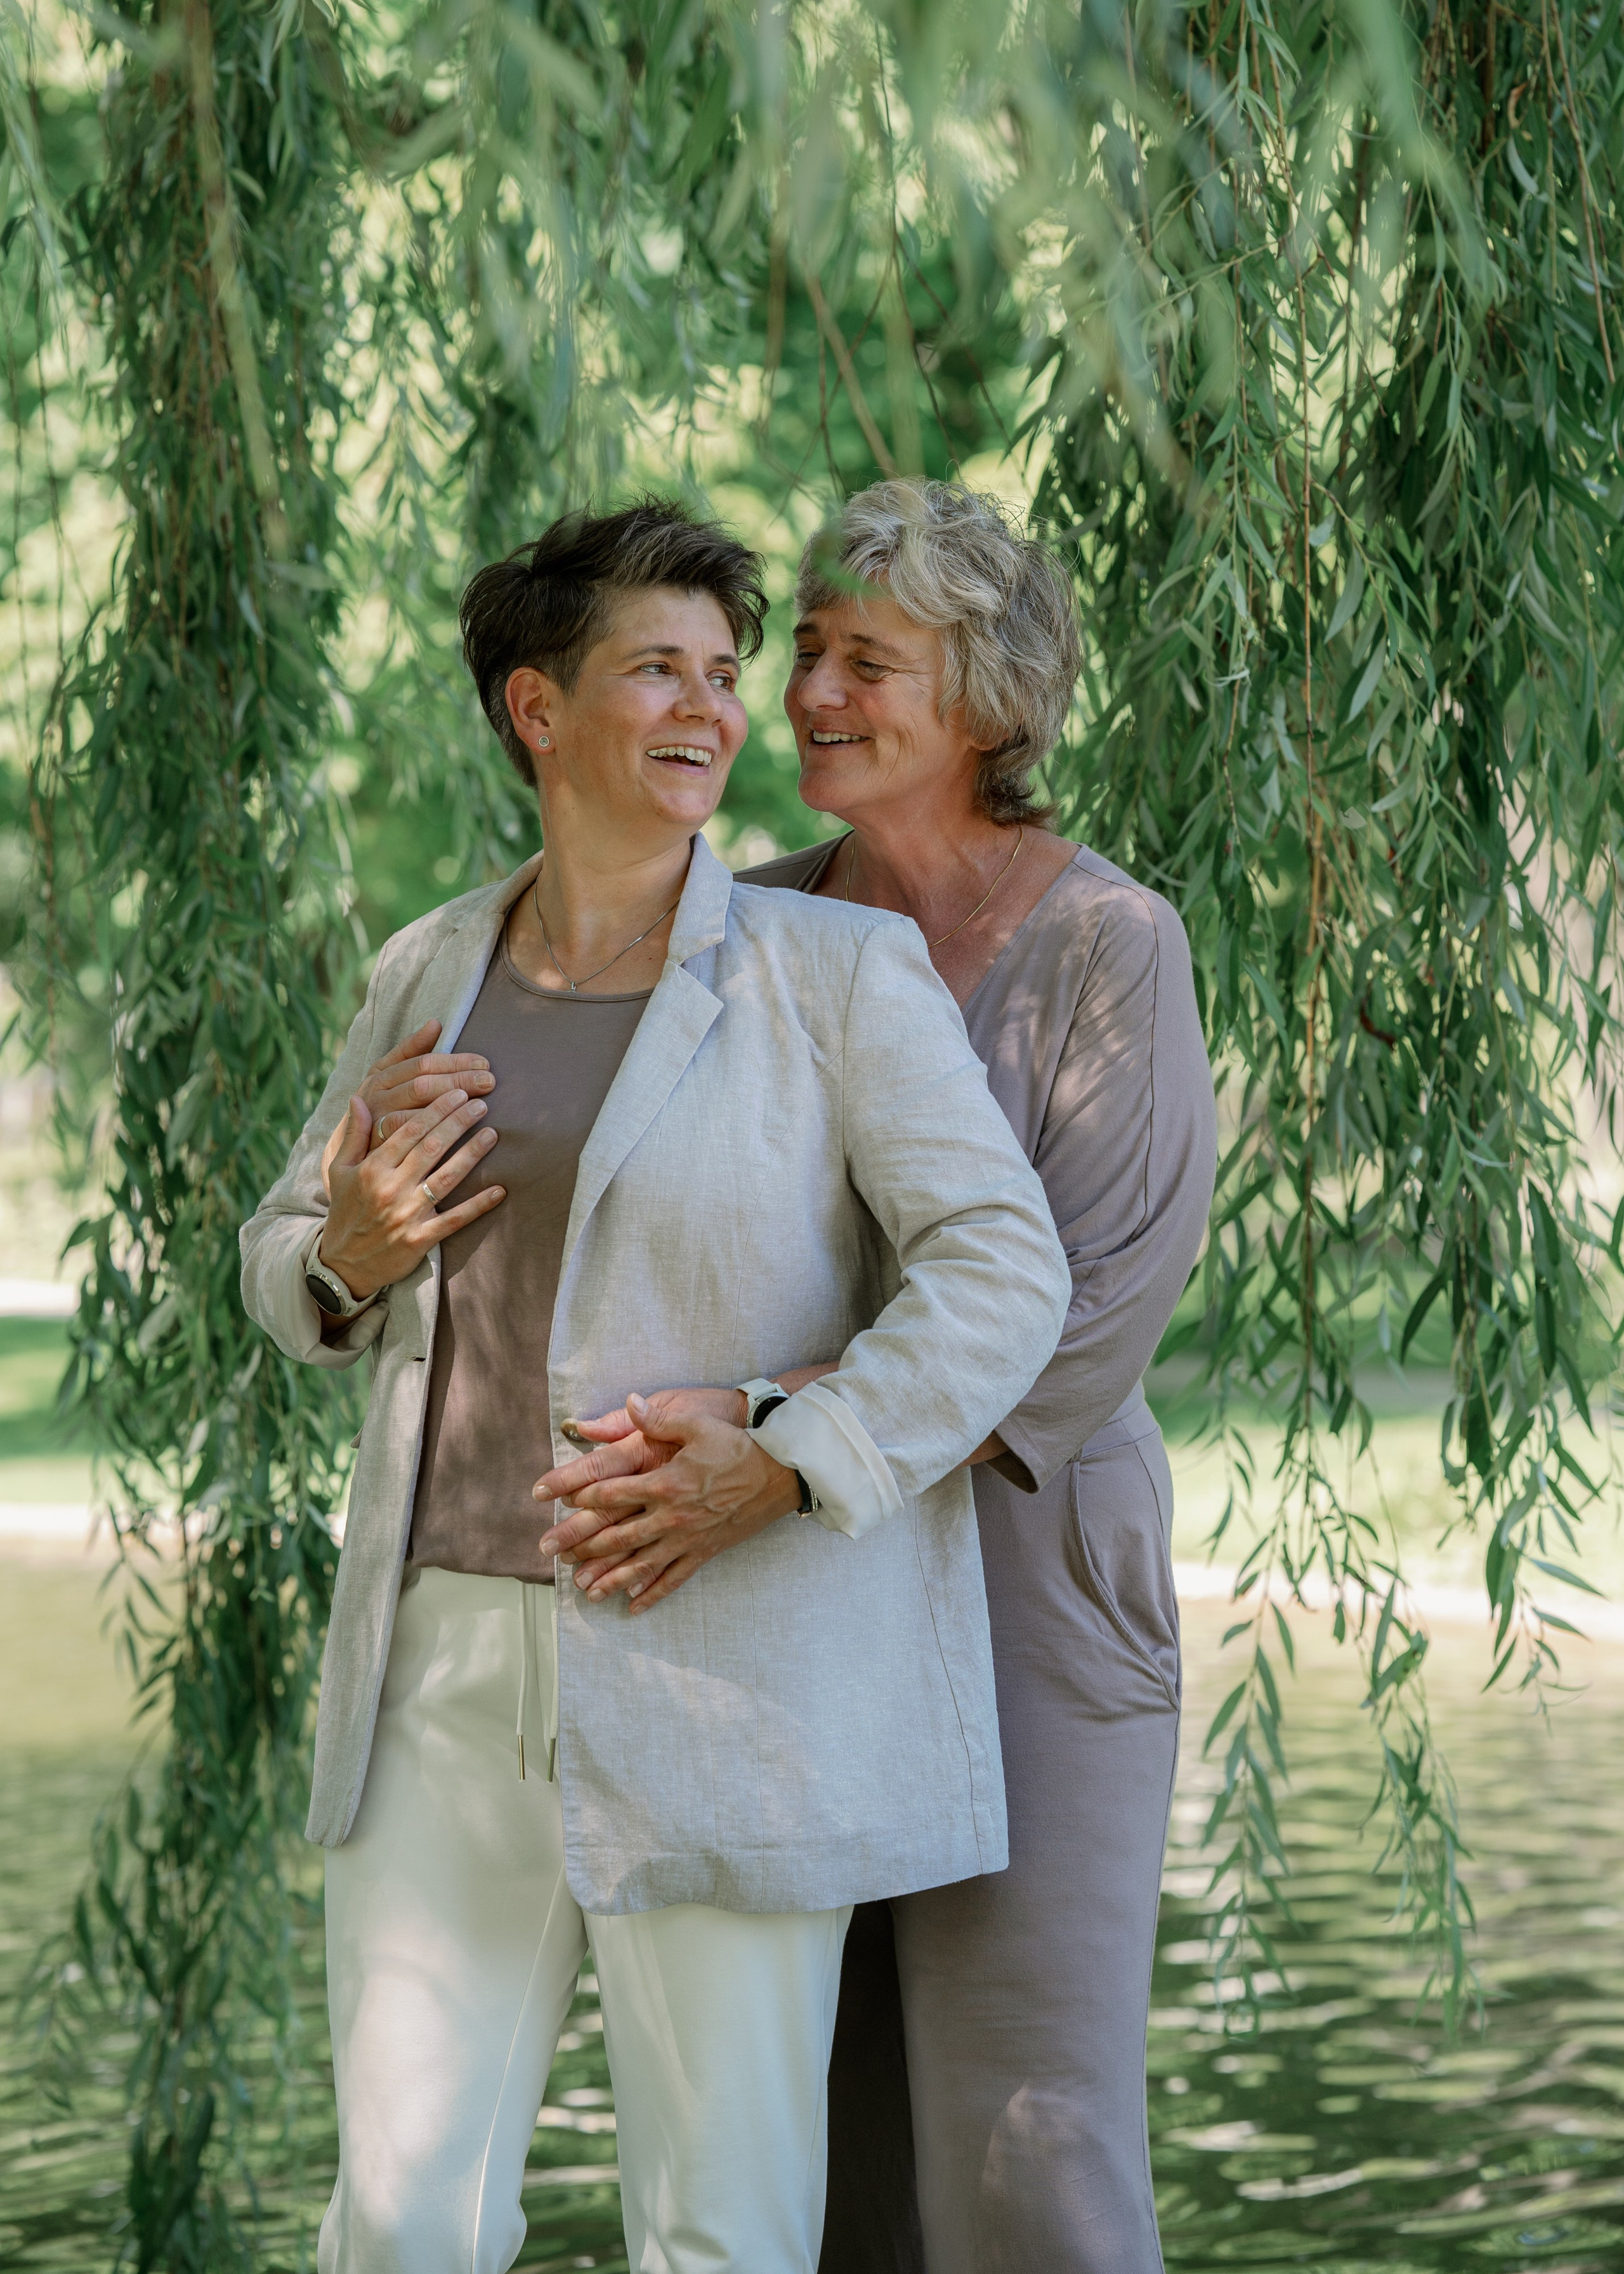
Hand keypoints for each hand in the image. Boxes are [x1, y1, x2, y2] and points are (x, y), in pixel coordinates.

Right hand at [319, 1086, 505, 1301]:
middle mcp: (390, 1188)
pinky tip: (500, 1189)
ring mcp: (406, 1215)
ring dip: (471, 1154)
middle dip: (458, 1123)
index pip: (408, 1131)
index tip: (457, 1094)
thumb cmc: (345, 1210)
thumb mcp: (340, 1171)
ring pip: (446, 1178)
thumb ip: (354, 1135)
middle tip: (481, 1104)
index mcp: (372, 1169)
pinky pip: (454, 1219)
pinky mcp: (420, 1240)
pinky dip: (478, 1205)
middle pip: (431, 1149)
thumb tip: (359, 1098)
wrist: (343, 1264)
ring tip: (493, 1134)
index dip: (435, 1110)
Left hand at [535, 1395, 800, 1613]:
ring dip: (609, 1578)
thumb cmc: (737, 1447)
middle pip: (618, 1535)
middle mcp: (671, 1516)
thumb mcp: (697, 1424)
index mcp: (665, 1483)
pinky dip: (652, 1594)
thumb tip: (629, 1402)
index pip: (613, 1493)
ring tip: (584, 1590)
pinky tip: (632, 1607)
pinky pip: (673, 1578)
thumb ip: (658, 1419)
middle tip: (554, 1555)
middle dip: (583, 1545)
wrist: (778, 1475)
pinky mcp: (704, 1552)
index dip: (583, 1497)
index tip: (560, 1503)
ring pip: (640, 1565)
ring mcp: (687, 1539)